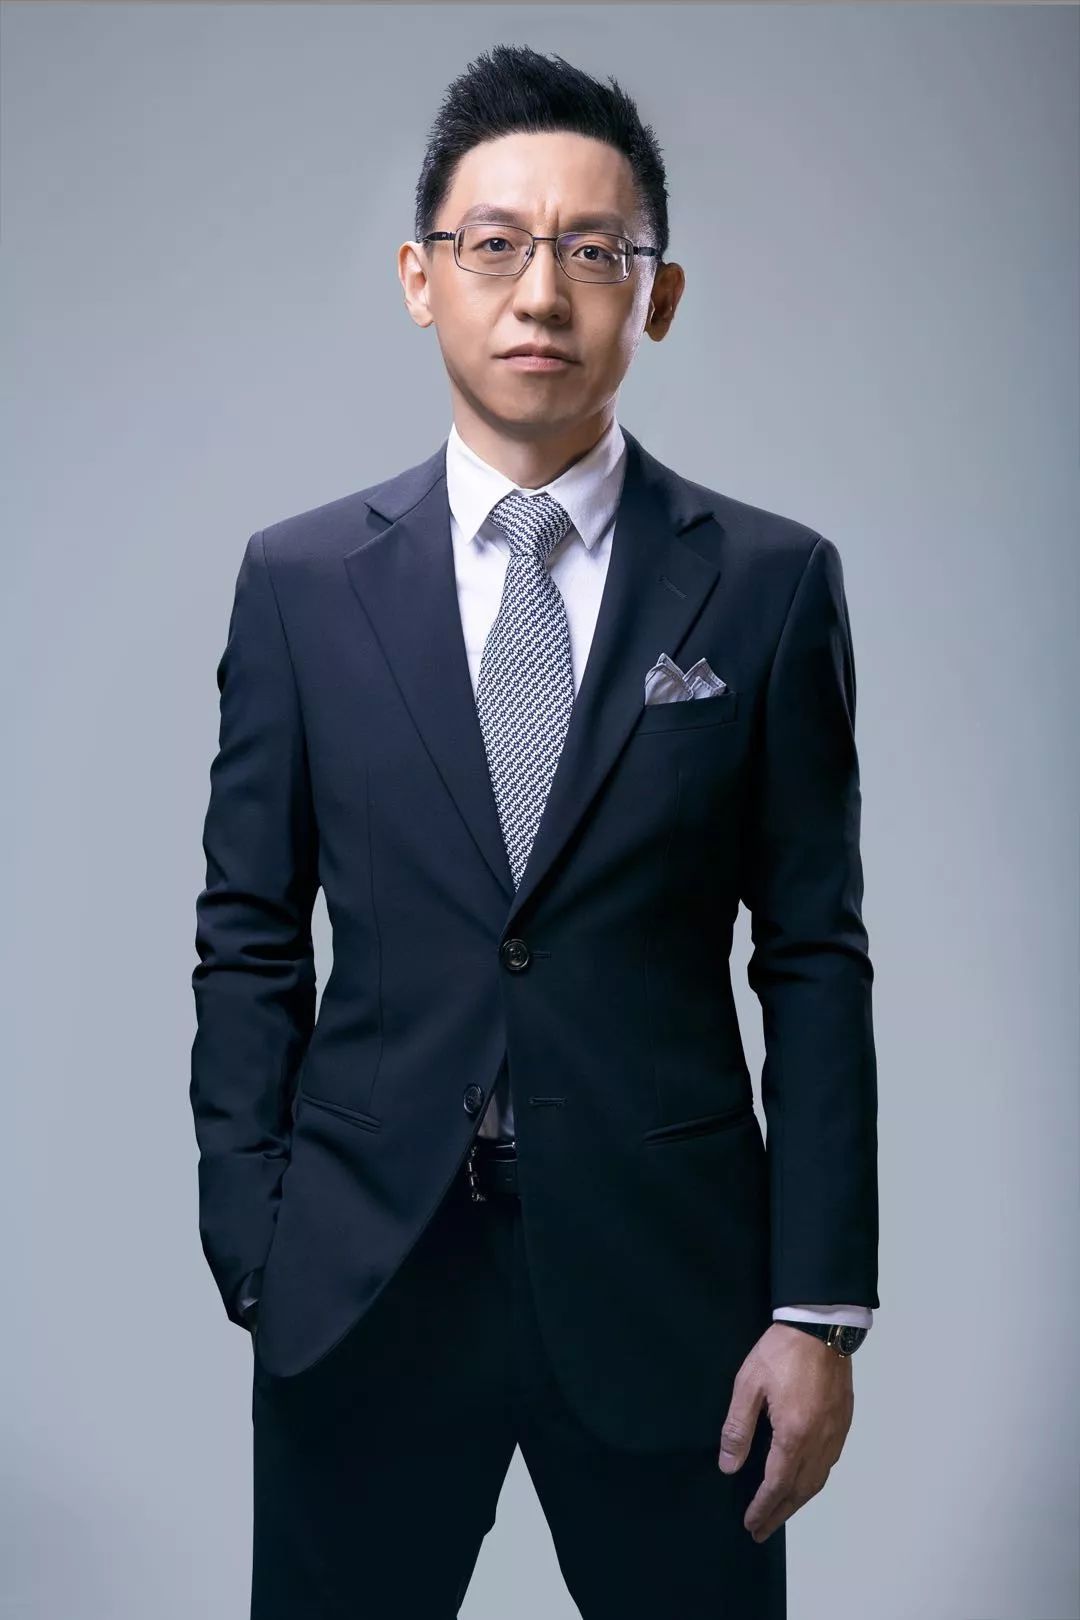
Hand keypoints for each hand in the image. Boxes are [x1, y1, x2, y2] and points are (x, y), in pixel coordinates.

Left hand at [717, 1322, 853, 1542]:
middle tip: (762, 1531)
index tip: (750, 1524)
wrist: (821, 1327)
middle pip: (800, 1490)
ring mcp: (835, 1434)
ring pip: (818, 1480)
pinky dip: (814, 1481)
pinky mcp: (843, 1422)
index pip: (776, 1484)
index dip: (762, 1507)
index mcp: (794, 1435)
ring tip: (781, 1511)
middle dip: (779, 1513)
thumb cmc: (781, 1353)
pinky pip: (829, 1464)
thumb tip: (729, 1466)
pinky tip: (805, 1480)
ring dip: (798, 1501)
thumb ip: (738, 1428)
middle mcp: (819, 1442)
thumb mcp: (748, 1384)